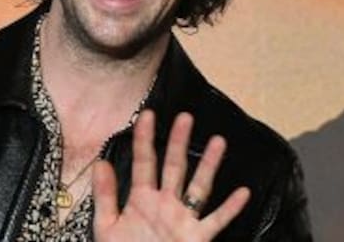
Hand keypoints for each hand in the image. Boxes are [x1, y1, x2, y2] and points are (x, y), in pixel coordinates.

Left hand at [93, 110, 249, 241]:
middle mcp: (165, 204)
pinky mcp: (197, 238)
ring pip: (198, 188)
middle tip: (185, 117)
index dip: (144, 139)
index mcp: (142, 199)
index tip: (147, 115)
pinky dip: (230, 208)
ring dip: (208, 166)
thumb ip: (105, 195)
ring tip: (219, 141)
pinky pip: (216, 221)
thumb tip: (100, 162)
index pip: (144, 162)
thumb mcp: (107, 226)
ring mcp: (183, 220)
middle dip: (179, 143)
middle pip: (174, 167)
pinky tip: (243, 192)